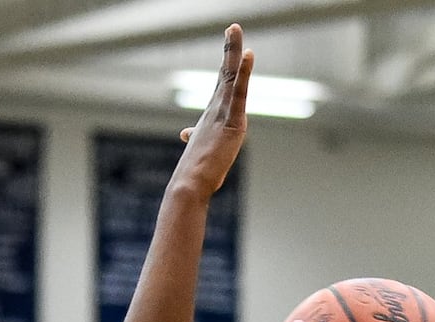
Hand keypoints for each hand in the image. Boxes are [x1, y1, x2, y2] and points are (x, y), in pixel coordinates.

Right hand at [170, 24, 253, 197]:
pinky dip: (243, 73)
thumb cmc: (197, 167)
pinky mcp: (232, 121)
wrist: (191, 181)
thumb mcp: (201, 146)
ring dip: (233, 52)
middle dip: (229, 48)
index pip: (223, 81)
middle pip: (225, 72)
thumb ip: (197, 135)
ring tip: (235, 30)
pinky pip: (239, 93)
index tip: (230, 41)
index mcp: (213, 111)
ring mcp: (223, 113)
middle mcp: (216, 107)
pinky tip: (247, 55)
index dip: (227, 61)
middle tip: (233, 26)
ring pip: (230, 77)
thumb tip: (187, 133)